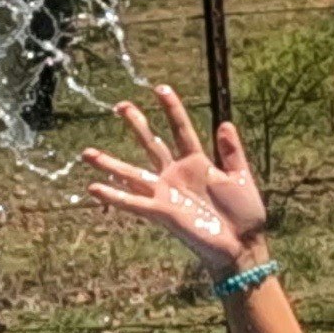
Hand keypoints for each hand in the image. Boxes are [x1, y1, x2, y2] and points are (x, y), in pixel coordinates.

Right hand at [78, 83, 272, 276]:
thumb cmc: (245, 215)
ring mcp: (166, 193)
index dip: (171, 108)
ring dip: (110, 164)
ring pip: (133, 173)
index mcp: (197, 163)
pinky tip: (93, 188)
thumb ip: (232, 152)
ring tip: (88, 153)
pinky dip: (113, 196)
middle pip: (151, 144)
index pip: (180, 129)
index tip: (159, 87)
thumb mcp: (241, 178)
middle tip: (120, 105)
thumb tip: (225, 123)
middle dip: (136, 125)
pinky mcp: (162, 212)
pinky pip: (133, 202)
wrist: (243, 245)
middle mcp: (176, 175)